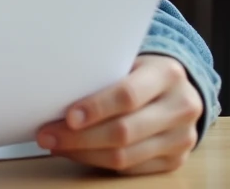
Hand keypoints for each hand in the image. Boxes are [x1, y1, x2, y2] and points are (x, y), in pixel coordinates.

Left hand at [36, 55, 202, 174]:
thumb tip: (55, 92)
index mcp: (167, 74)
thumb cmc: (142, 72)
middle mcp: (181, 107)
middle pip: (124, 131)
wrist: (179, 89)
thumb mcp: (130, 60)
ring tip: (56, 145)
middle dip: (79, 137)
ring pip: (125, 157)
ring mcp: (182, 138)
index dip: (95, 108)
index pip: (128, 96)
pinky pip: (130, 169)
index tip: (67, 116)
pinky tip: (76, 153)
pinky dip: (98, 162)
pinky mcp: (175, 161)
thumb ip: (103, 73)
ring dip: (83, 153)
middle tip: (47, 135)